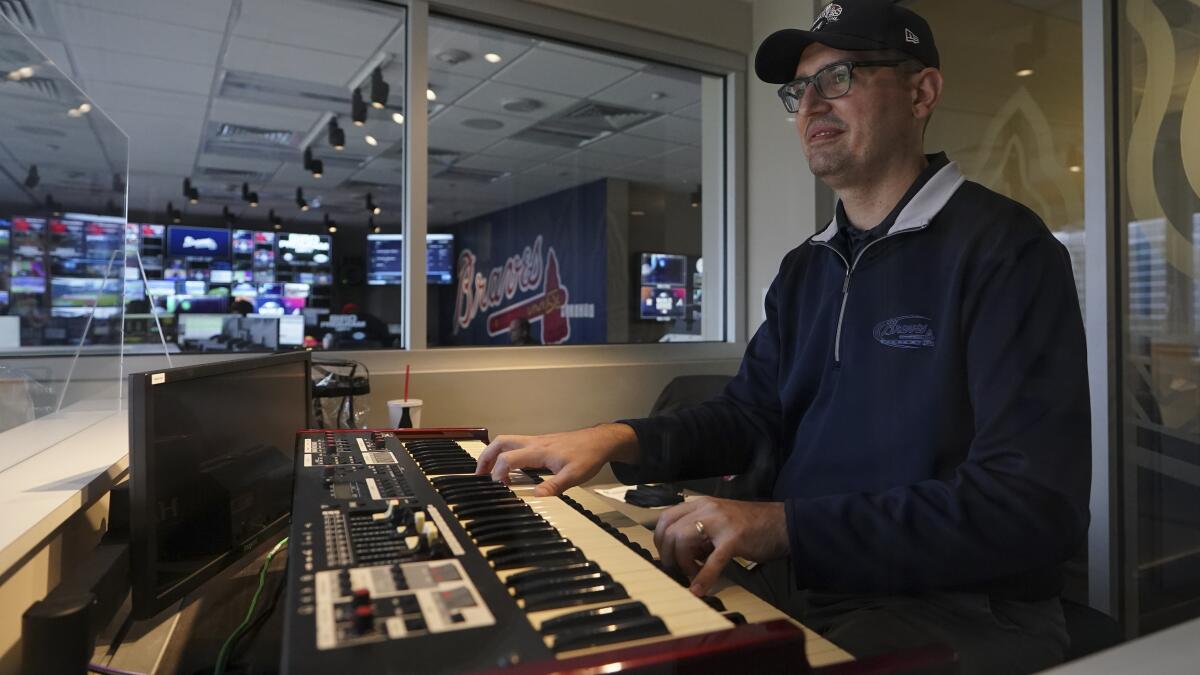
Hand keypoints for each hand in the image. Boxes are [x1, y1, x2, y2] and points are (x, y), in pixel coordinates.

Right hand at [474, 424, 639, 496]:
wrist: (599, 441)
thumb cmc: (588, 456)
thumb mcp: (574, 476)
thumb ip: (554, 487)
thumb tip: (534, 497)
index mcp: (538, 450)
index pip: (507, 458)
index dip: (497, 473)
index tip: (498, 488)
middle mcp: (533, 443)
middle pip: (499, 443)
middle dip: (484, 458)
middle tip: (478, 476)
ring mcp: (536, 441)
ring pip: (506, 441)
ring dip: (493, 455)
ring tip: (488, 473)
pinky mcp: (540, 443)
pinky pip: (515, 445)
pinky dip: (504, 454)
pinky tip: (508, 467)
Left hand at [653, 497, 787, 595]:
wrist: (782, 523)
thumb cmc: (751, 525)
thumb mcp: (718, 521)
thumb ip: (698, 531)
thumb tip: (677, 552)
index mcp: (700, 504)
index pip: (665, 518)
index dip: (660, 541)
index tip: (668, 556)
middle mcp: (706, 508)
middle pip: (669, 530)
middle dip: (667, 554)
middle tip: (678, 569)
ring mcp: (720, 522)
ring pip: (682, 540)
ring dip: (682, 563)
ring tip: (694, 573)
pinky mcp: (734, 538)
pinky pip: (712, 560)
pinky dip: (703, 578)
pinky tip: (699, 590)